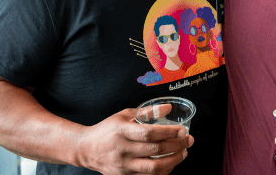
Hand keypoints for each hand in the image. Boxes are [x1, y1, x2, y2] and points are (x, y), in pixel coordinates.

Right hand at [76, 108, 193, 174]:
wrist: (86, 149)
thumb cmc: (107, 129)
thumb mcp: (124, 115)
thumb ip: (147, 112)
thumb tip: (168, 107)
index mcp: (122, 131)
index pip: (149, 133)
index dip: (169, 132)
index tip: (182, 130)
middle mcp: (123, 150)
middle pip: (155, 150)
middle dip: (177, 145)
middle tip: (189, 140)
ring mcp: (123, 166)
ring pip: (154, 168)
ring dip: (173, 161)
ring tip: (184, 153)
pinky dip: (163, 172)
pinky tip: (171, 164)